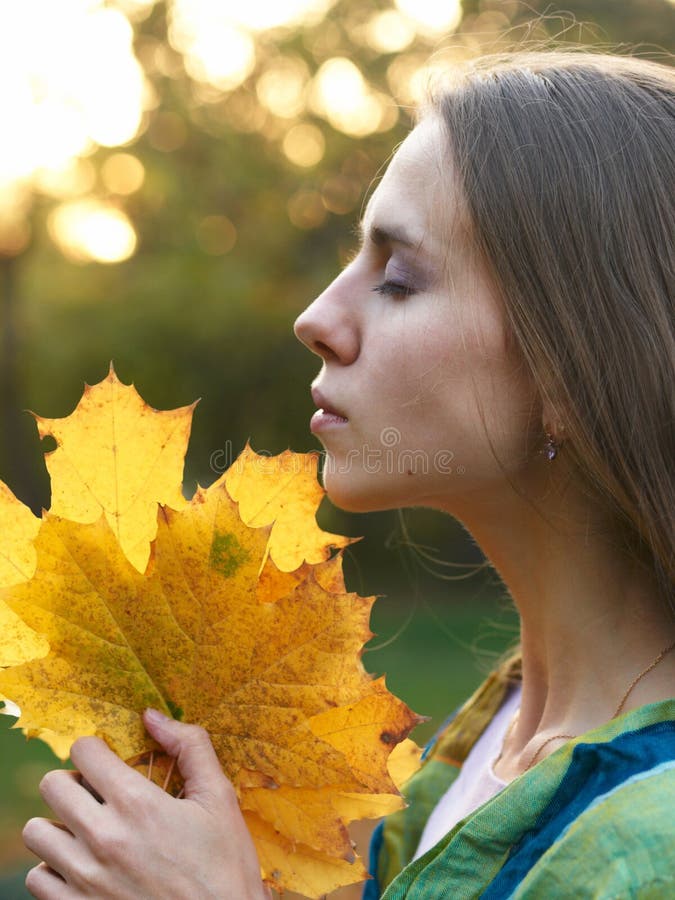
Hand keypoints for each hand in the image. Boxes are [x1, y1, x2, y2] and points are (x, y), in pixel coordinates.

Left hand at [23, 710, 270, 898]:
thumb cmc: (225, 867)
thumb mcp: (219, 798)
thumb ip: (190, 746)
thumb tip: (153, 715)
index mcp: (138, 803)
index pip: (84, 750)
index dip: (97, 749)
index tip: (108, 760)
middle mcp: (104, 838)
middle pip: (52, 785)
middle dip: (74, 781)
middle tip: (97, 793)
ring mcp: (85, 878)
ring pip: (36, 831)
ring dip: (59, 824)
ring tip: (86, 829)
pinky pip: (36, 878)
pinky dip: (54, 868)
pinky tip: (83, 866)